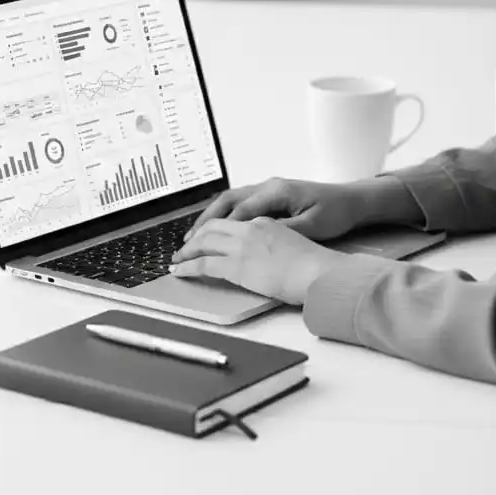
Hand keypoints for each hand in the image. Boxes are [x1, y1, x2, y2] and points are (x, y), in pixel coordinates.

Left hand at [169, 216, 349, 305]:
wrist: (318, 272)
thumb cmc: (314, 264)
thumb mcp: (294, 244)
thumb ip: (275, 244)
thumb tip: (268, 256)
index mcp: (265, 222)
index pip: (232, 222)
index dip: (214, 230)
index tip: (206, 238)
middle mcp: (250, 229)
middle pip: (212, 227)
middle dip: (195, 238)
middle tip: (185, 248)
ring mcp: (242, 246)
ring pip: (203, 243)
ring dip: (187, 252)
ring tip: (176, 261)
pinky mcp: (237, 266)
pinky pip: (203, 264)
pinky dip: (188, 267)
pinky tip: (180, 272)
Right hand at [180, 175, 366, 244]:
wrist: (352, 201)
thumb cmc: (335, 212)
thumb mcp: (311, 226)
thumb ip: (283, 229)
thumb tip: (255, 236)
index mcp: (276, 191)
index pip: (240, 211)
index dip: (219, 229)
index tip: (201, 245)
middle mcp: (269, 186)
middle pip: (228, 200)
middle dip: (205, 220)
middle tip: (188, 241)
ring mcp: (269, 188)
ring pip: (231, 199)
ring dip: (212, 216)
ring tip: (195, 235)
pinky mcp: (272, 195)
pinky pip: (241, 202)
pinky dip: (225, 214)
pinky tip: (218, 229)